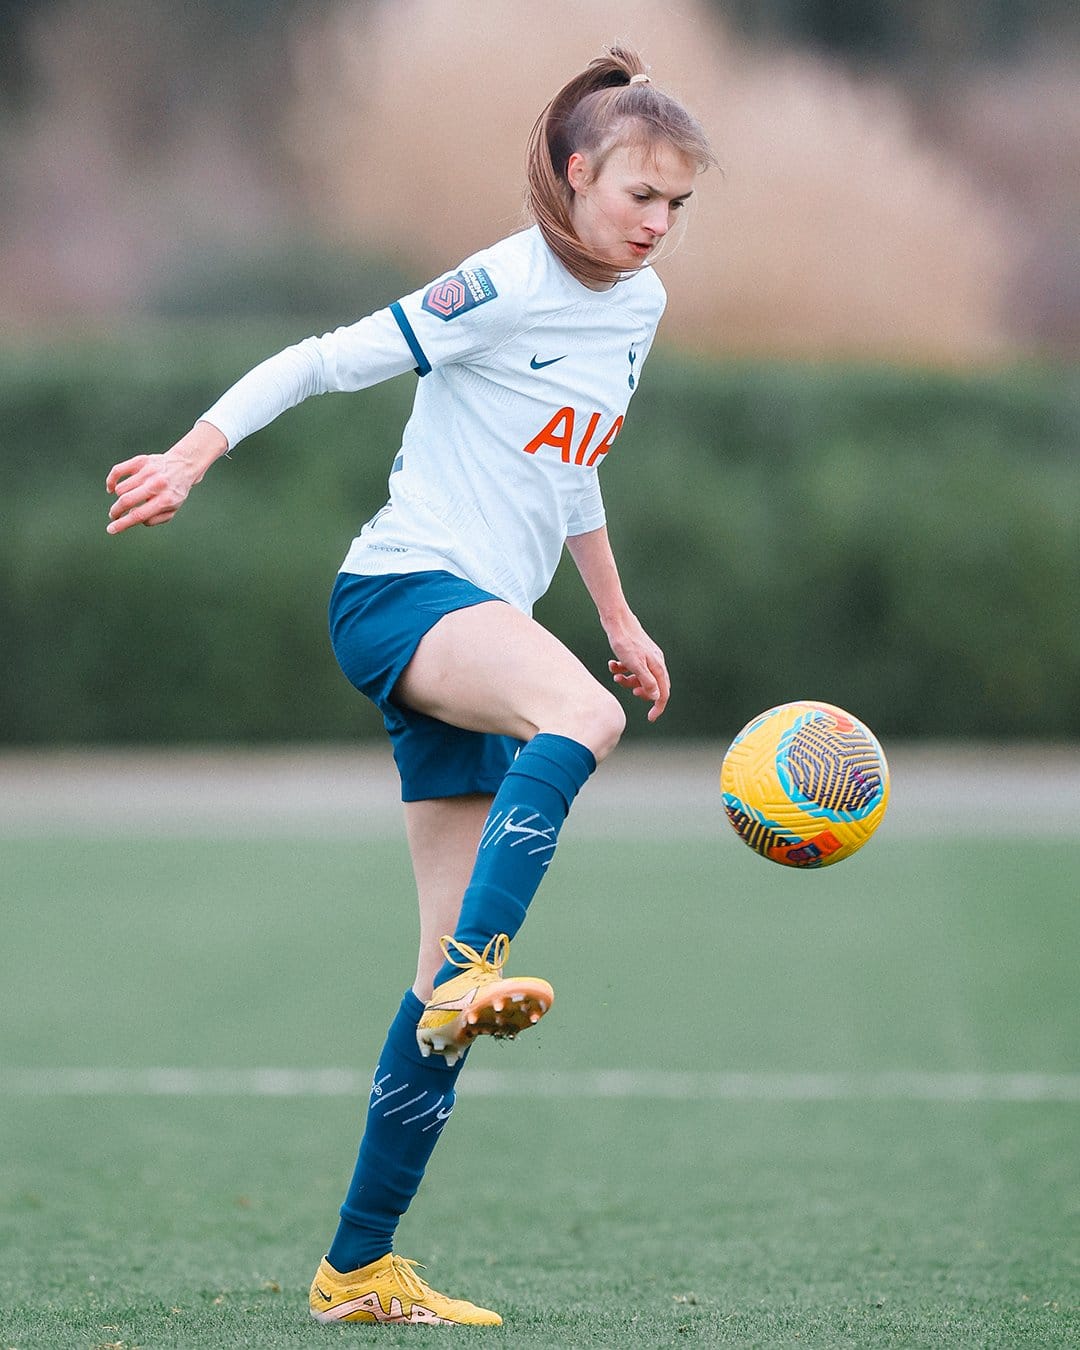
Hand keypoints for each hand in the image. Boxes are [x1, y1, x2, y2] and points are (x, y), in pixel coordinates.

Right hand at [105, 421, 227, 534]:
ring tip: (127, 498)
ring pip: (121, 489)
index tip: (111, 530)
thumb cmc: (174, 492)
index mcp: (165, 500)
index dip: (122, 524)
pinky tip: (112, 488)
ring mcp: (148, 472)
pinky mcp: (140, 461)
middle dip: (115, 512)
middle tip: (114, 516)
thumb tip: (132, 518)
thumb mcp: (172, 509)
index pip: (139, 515)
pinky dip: (111, 481)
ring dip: (120, 497)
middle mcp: (156, 485)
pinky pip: (117, 471)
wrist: (184, 465)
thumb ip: (154, 518)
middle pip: (126, 501)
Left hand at [606, 617, 669, 722]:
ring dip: (627, 681)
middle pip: (653, 686)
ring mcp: (647, 658)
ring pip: (640, 677)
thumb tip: (656, 697)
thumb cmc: (625, 642)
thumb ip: (646, 681)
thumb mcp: (634, 664)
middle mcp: (656, 663)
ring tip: (616, 676)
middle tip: (630, 690)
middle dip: (640, 691)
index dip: (658, 707)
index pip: (663, 693)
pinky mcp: (637, 654)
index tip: (650, 718)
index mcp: (658, 667)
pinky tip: (612, 665)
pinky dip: (623, 670)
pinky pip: (632, 668)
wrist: (617, 621)